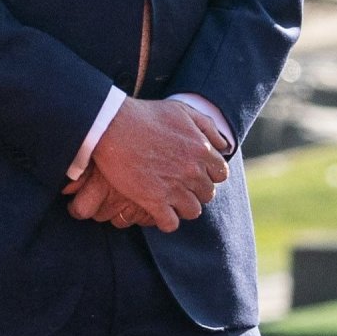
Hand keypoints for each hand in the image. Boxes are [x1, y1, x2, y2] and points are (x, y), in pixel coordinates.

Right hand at [76, 100, 229, 232]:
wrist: (112, 125)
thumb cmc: (146, 115)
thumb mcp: (182, 111)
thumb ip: (207, 127)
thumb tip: (224, 146)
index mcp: (201, 150)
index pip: (220, 174)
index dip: (209, 175)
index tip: (194, 173)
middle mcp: (192, 171)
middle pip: (207, 194)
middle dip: (195, 190)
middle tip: (178, 185)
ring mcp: (174, 188)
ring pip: (192, 211)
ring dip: (182, 207)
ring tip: (169, 200)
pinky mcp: (154, 200)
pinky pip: (170, 224)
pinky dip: (166, 221)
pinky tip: (157, 211)